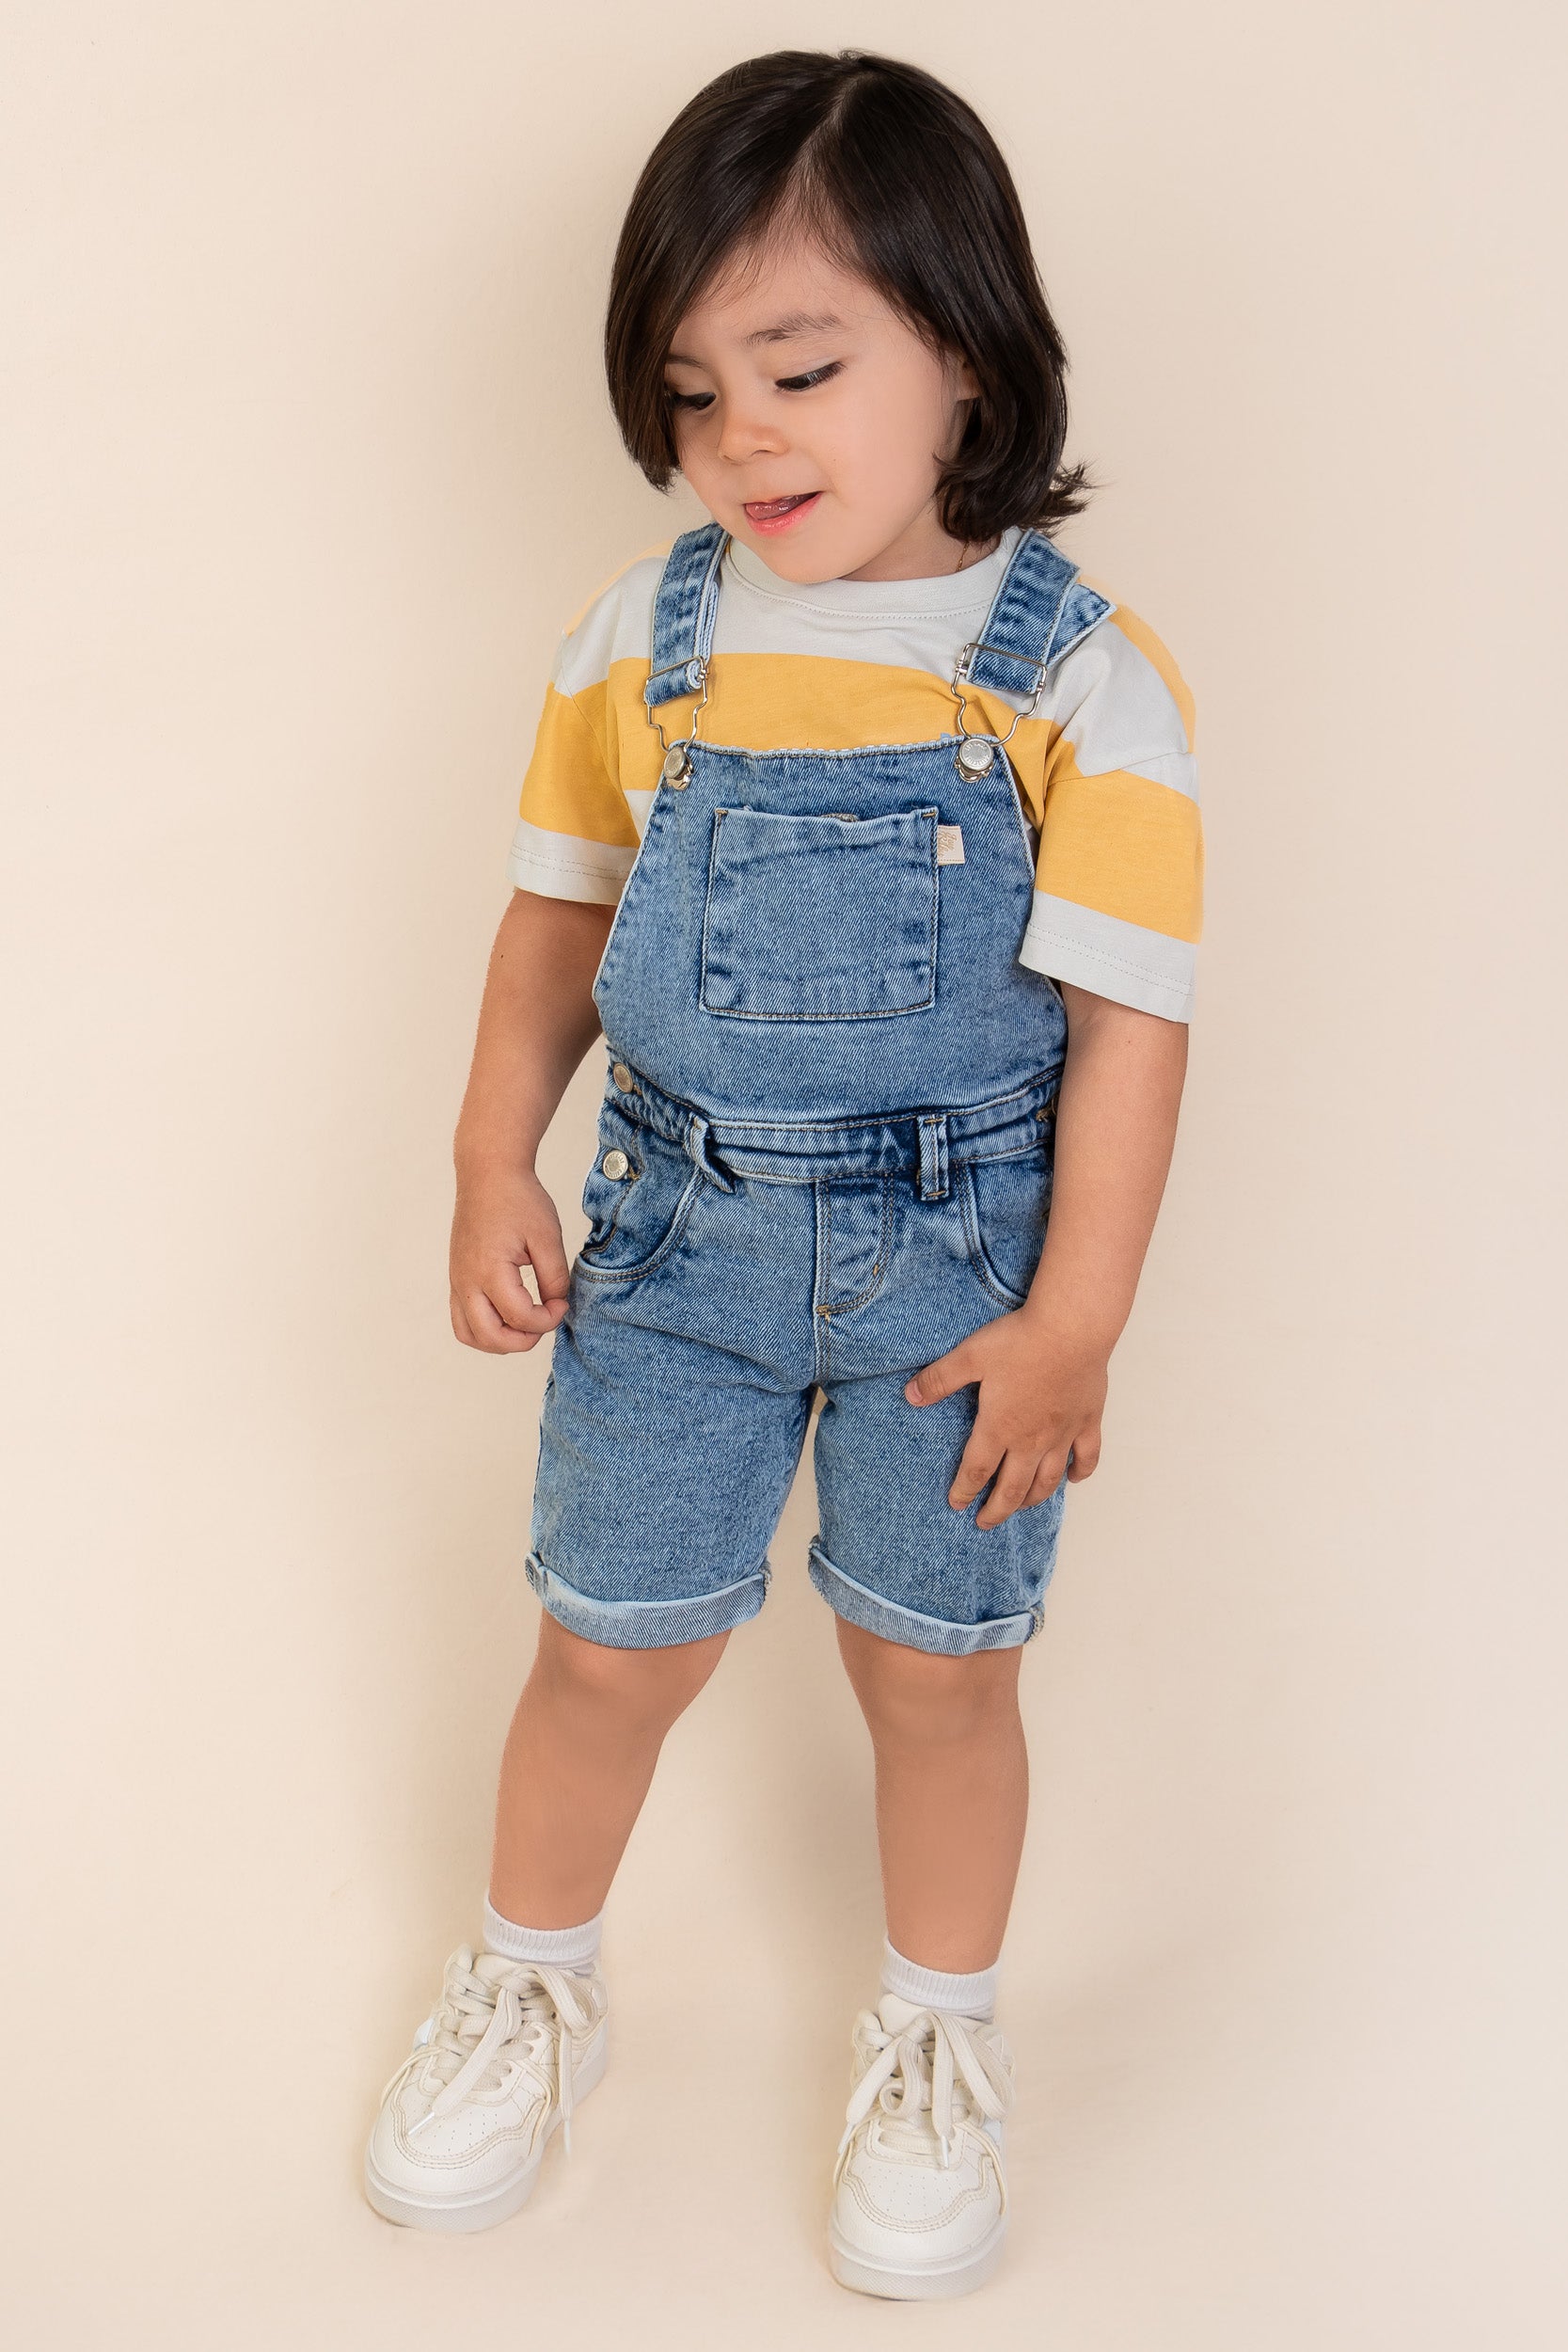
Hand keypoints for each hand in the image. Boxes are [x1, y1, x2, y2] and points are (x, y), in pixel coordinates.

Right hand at [450, 1163, 569, 1353]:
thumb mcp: (548, 1237)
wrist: (488, 1174)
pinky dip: (484, 1329)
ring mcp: (457, 1281)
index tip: (562, 1303)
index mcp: (490, 1270)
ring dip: (499, 1341)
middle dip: (523, 1340)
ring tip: (525, 1325)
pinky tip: (508, 1316)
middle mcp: (467, 1281)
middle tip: (544, 1322)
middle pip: (489, 1337)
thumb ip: (555, 1277)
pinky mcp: (456, 1278)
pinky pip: (462, 1319)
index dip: (549, 1319)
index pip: (520, 1317)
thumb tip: (556, 1304)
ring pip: (469, 1335)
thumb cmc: (518, 1199)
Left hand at [903, 1310, 1108, 1529]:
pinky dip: (1081, 1473)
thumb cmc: (1020, 1341)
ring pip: (1048, 1480)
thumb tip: (910, 1396)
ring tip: (1021, 1507)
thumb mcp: (970, 1356)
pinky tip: (1074, 1480)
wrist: (1072, 1328)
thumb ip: (939, 1379)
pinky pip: (1087, 1457)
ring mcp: (1062, 1434)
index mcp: (999, 1427)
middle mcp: (1031, 1440)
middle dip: (996, 1510)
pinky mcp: (1088, 1421)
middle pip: (1013, 1488)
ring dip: (1033, 1499)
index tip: (957, 1504)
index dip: (965, 1491)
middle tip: (985, 1523)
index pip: (977, 1470)